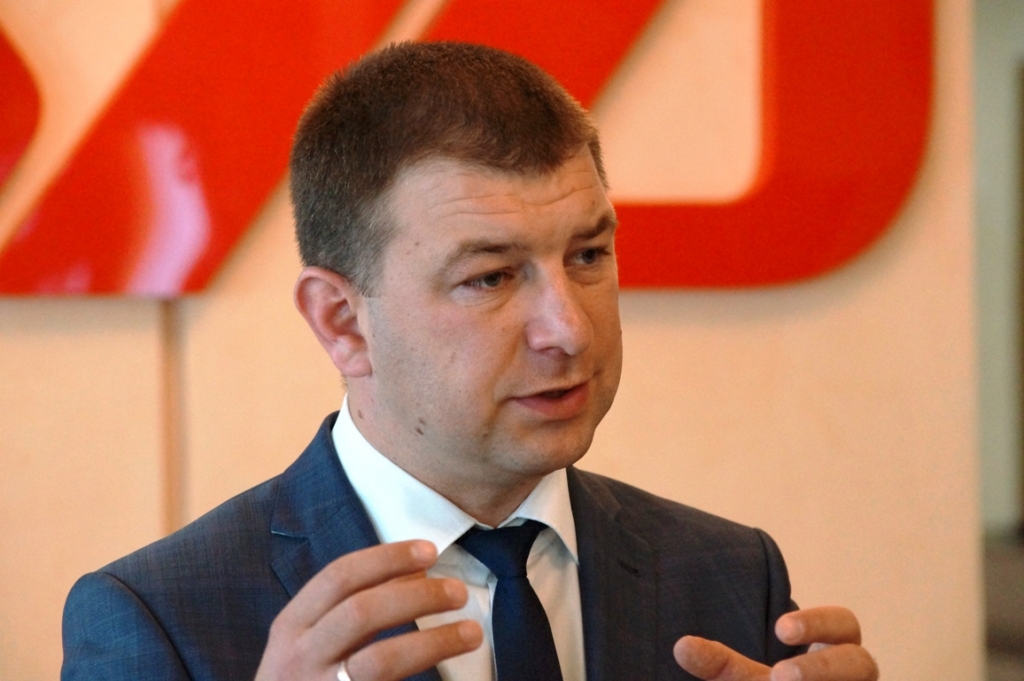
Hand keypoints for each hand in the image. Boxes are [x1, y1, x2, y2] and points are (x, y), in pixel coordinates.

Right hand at [256, 540, 482, 680]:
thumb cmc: (306, 680)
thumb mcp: (317, 640)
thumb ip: (358, 606)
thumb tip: (416, 572)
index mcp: (291, 627)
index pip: (339, 576)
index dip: (386, 558)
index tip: (429, 551)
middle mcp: (298, 658)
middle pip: (362, 612)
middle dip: (417, 596)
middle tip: (457, 591)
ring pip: (382, 660)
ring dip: (434, 641)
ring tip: (471, 631)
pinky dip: (425, 669)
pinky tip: (454, 669)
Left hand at [673, 606, 877, 680]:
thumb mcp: (748, 679)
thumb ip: (720, 663)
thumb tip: (680, 647)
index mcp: (838, 649)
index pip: (843, 624)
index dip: (817, 623)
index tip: (780, 629)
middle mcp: (858, 676)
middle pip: (863, 661)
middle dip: (821, 667)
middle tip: (779, 677)